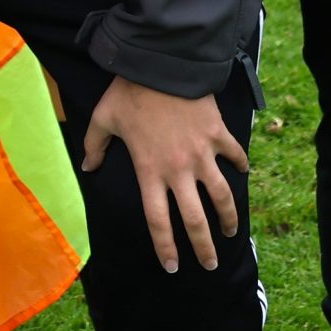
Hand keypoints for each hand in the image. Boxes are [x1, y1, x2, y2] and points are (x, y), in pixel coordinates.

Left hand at [80, 76, 247, 272]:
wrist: (161, 63)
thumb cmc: (129, 91)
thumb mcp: (103, 118)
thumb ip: (94, 146)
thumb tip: (87, 167)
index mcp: (149, 171)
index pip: (158, 221)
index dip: (165, 247)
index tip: (172, 266)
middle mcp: (178, 169)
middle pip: (195, 219)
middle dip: (205, 247)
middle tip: (210, 264)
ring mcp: (202, 153)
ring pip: (222, 196)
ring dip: (229, 217)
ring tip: (232, 231)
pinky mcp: (218, 134)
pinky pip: (234, 155)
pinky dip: (240, 165)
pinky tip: (243, 172)